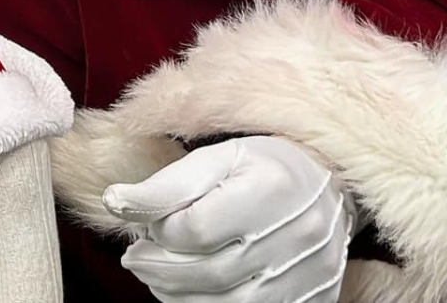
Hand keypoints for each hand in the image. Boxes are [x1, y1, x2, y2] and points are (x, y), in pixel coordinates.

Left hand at [103, 135, 353, 302]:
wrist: (331, 186)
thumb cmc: (266, 167)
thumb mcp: (218, 158)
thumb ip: (167, 184)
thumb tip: (115, 202)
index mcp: (273, 189)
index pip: (196, 228)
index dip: (161, 230)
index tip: (150, 223)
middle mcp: (298, 235)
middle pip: (207, 272)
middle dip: (158, 268)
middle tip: (136, 257)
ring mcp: (309, 274)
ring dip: (177, 295)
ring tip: (157, 274)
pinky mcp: (313, 299)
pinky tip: (190, 290)